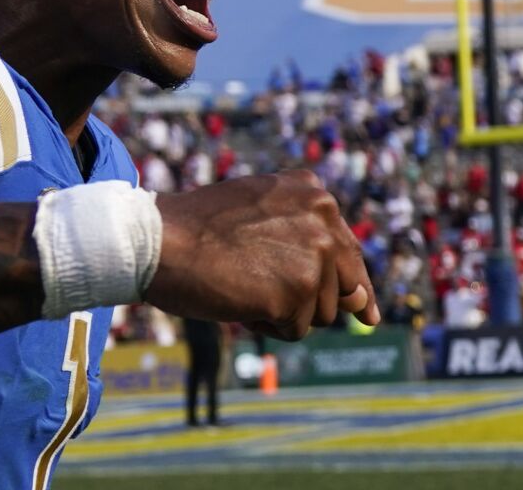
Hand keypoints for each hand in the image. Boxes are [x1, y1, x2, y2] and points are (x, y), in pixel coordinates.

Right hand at [144, 170, 379, 339]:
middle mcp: (323, 216)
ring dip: (284, 312)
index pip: (348, 249)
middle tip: (276, 302)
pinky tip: (238, 300)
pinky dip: (266, 327)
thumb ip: (303, 240)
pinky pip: (294, 330)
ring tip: (241, 285)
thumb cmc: (195, 229)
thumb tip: (359, 303)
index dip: (353, 284)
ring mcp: (315, 253)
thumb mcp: (257, 214)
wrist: (158, 240)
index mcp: (313, 192)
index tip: (365, 311)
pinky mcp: (300, 289)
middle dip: (313, 301)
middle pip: (343, 285)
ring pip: (320, 312)